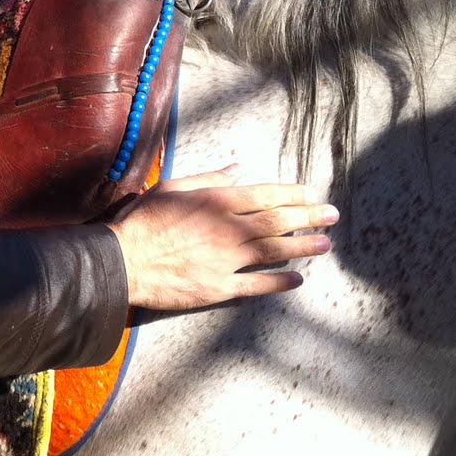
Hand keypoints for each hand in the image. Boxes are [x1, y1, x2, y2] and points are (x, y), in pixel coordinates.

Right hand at [109, 167, 337, 309]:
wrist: (123, 260)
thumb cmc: (143, 221)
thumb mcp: (173, 187)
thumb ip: (209, 178)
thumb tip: (238, 168)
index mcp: (217, 201)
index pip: (265, 195)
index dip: (292, 194)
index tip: (310, 194)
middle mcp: (228, 228)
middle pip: (278, 221)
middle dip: (309, 217)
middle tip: (331, 215)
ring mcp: (227, 259)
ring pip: (275, 251)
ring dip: (304, 247)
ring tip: (325, 244)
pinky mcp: (220, 287)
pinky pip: (257, 284)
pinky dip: (280, 282)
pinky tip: (297, 279)